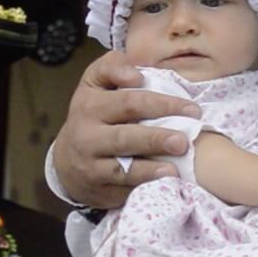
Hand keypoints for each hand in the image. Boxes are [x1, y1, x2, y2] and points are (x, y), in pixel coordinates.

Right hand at [52, 52, 200, 208]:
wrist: (67, 160)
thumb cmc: (94, 114)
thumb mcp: (95, 82)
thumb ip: (114, 66)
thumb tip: (136, 75)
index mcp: (89, 105)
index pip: (128, 102)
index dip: (160, 104)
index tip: (191, 109)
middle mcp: (87, 136)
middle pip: (124, 137)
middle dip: (155, 139)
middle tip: (184, 140)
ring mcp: (91, 166)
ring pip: (121, 168)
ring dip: (149, 169)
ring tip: (174, 168)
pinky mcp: (99, 190)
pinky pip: (124, 189)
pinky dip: (145, 186)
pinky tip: (165, 183)